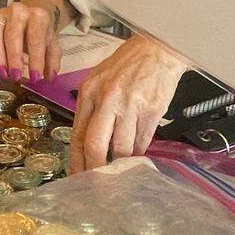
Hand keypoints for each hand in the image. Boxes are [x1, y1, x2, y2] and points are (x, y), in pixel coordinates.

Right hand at [0, 0, 72, 82]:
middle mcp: (20, 12)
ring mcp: (3, 14)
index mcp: (38, 16)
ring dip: (0, 57)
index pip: (36, 38)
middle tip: (16, 76)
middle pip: (13, 36)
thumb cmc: (40, 31)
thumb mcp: (51, 45)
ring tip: (5, 74)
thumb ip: (52, 62)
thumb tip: (49, 77)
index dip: (35, 59)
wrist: (32, 15)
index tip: (35, 76)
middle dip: (14, 59)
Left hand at [70, 32, 185, 174]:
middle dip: (96, 170)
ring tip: (123, 166)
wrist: (157, 50)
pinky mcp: (151, 110)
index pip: (77, 135)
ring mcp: (129, 105)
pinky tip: (138, 152)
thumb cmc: (127, 65)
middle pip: (95, 146)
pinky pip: (143, 141)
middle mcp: (107, 99)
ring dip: (122, 162)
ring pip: (122, 148)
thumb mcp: (99, 81)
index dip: (77, 161)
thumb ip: (92, 110)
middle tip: (99, 184)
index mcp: (89, 92)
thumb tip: (89, 145)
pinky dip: (139, 151)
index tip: (78, 177)